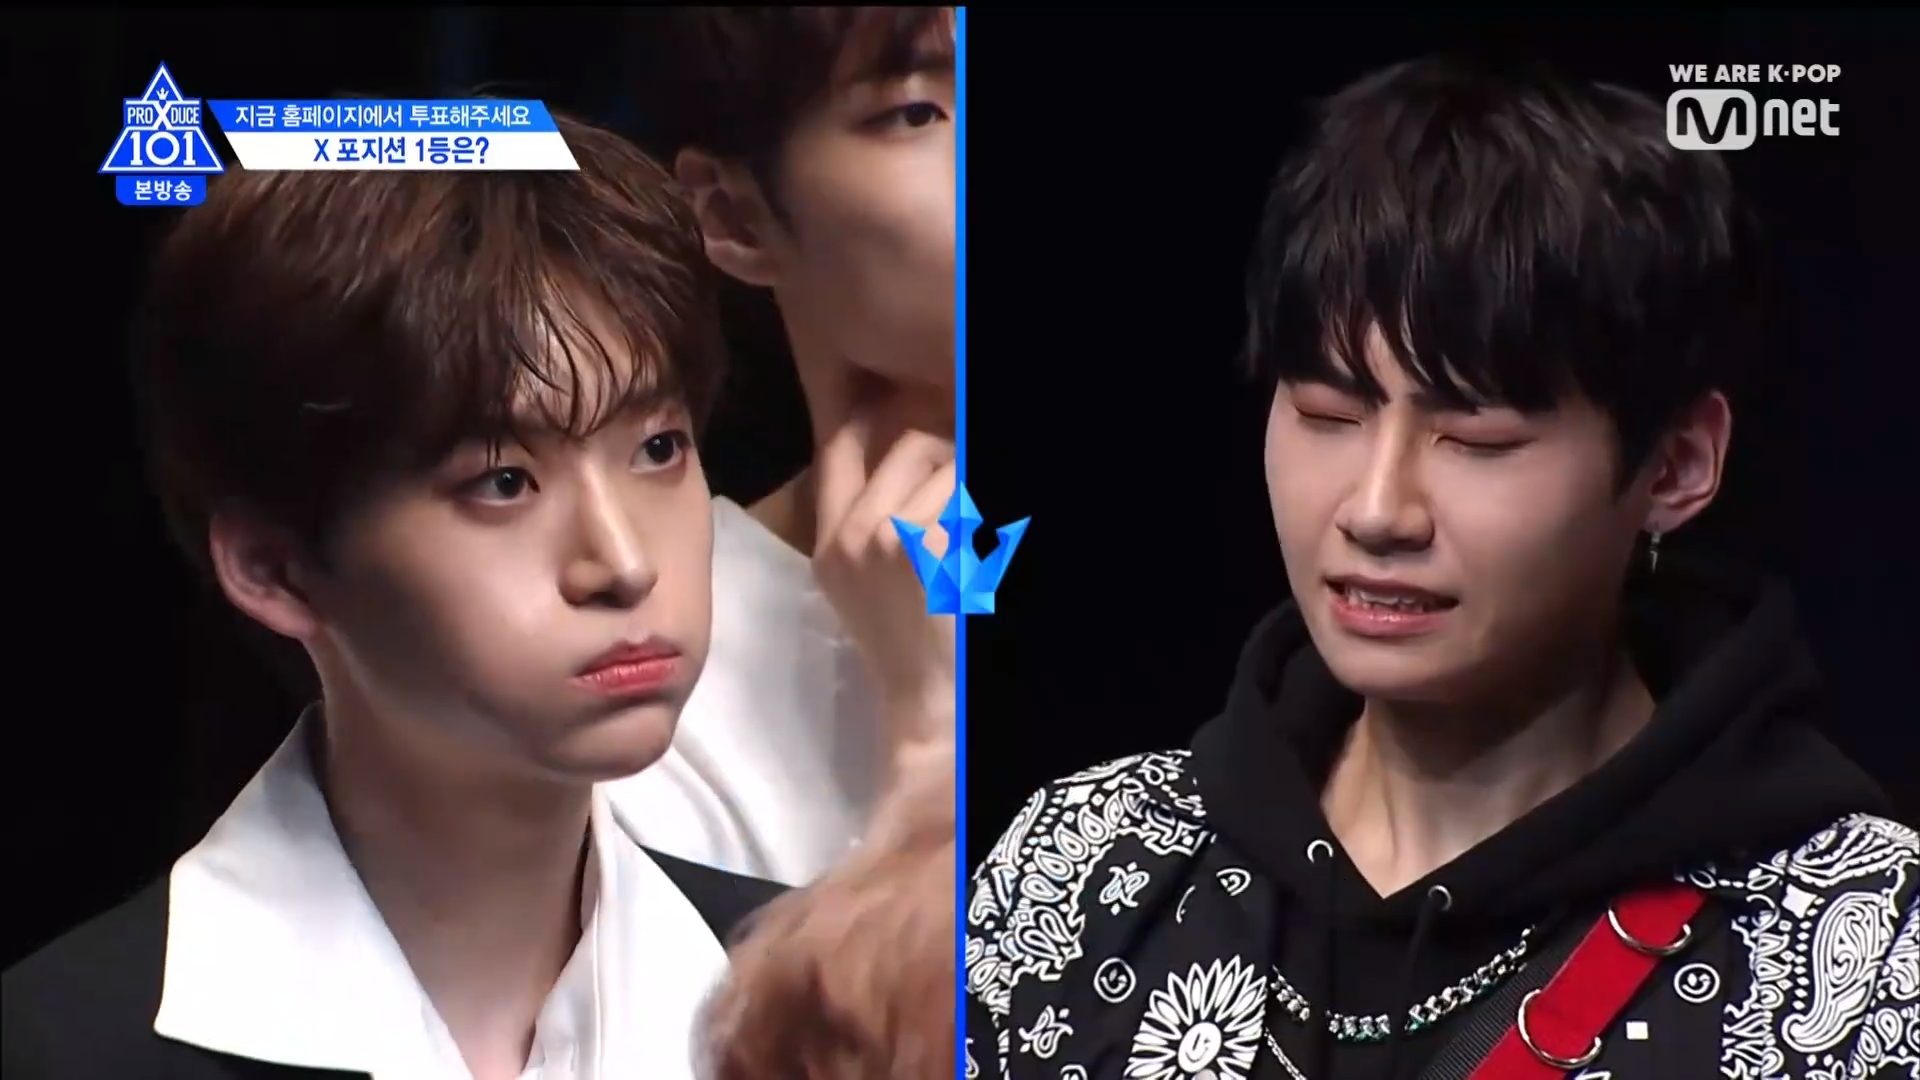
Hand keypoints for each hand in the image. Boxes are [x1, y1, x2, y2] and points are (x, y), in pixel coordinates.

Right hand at [812, 386, 957, 765]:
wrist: (936, 708)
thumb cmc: (915, 647)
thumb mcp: (867, 585)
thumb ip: (868, 522)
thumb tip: (902, 443)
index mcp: (830, 546)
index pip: (837, 447)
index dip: (871, 415)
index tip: (899, 403)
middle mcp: (852, 536)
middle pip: (909, 442)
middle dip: (948, 455)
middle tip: (960, 503)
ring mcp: (889, 538)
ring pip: (949, 463)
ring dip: (970, 490)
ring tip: (968, 544)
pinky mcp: (930, 544)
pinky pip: (969, 495)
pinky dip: (986, 523)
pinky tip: (979, 557)